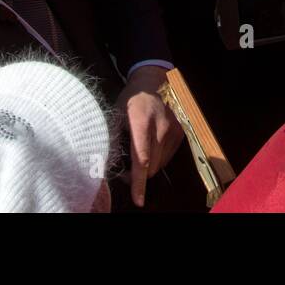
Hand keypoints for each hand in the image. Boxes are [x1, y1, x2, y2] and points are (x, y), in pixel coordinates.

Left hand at [115, 66, 183, 207]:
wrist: (149, 85)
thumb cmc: (127, 102)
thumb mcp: (114, 117)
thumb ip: (112, 140)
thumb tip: (104, 166)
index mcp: (141, 121)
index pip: (141, 157)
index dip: (138, 181)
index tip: (138, 199)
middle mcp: (161, 127)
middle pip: (151, 166)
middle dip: (138, 175)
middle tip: (125, 171)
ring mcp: (173, 130)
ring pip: (160, 164)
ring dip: (148, 168)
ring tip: (136, 157)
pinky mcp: (180, 133)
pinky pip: (167, 157)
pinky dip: (157, 159)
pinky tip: (149, 147)